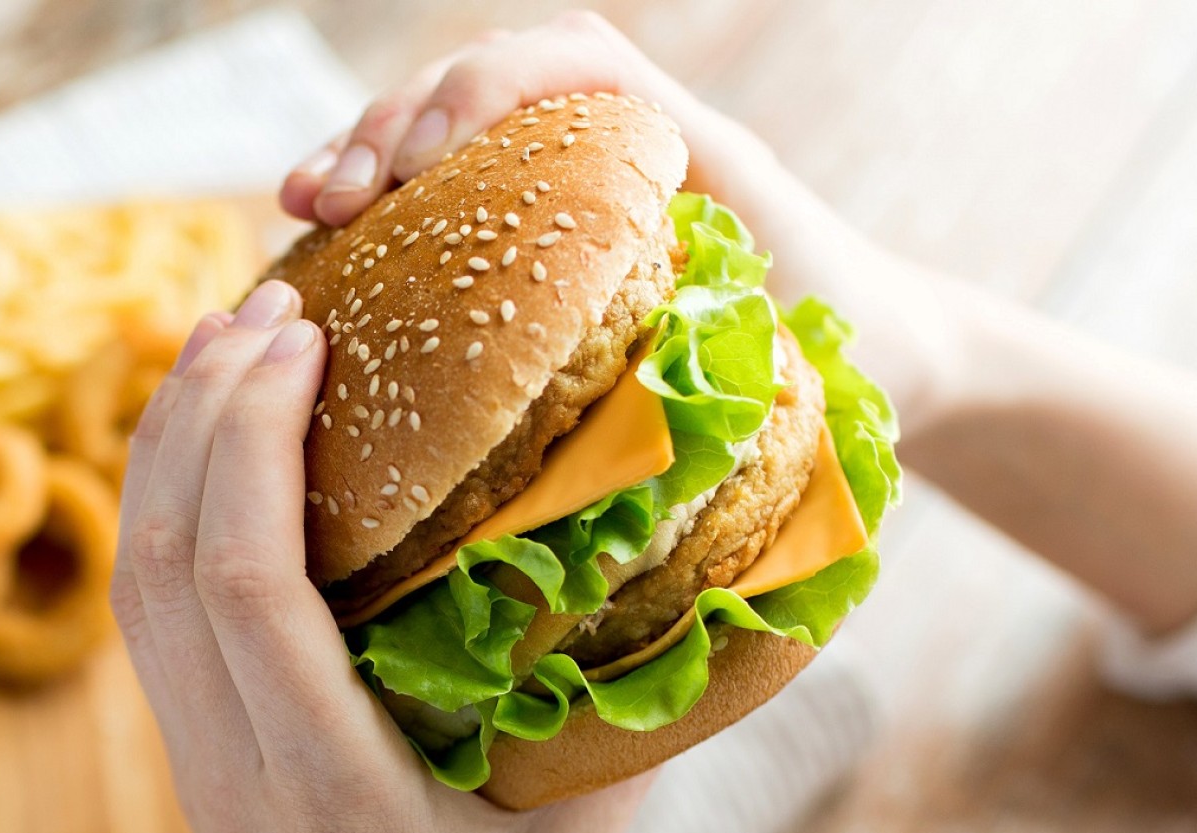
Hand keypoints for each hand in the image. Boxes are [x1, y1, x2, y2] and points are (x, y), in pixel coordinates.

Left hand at [114, 277, 649, 832]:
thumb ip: (622, 714)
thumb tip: (683, 561)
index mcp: (336, 796)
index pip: (249, 591)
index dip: (253, 445)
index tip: (298, 334)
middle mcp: (239, 777)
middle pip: (164, 565)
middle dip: (195, 413)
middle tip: (264, 302)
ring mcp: (196, 781)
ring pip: (138, 593)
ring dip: (162, 457)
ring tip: (223, 350)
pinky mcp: (192, 783)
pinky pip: (152, 632)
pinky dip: (164, 523)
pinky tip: (211, 469)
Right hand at [281, 10, 961, 433]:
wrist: (892, 351)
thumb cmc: (857, 352)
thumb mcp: (811, 347)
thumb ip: (738, 348)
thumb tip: (625, 405)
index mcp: (688, 146)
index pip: (578, 63)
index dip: (490, 89)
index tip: (429, 159)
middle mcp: (621, 145)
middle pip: (485, 82)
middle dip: (394, 125)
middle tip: (336, 198)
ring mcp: (574, 185)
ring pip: (447, 131)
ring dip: (365, 158)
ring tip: (304, 210)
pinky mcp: (539, 232)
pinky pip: (444, 200)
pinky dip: (379, 218)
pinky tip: (321, 252)